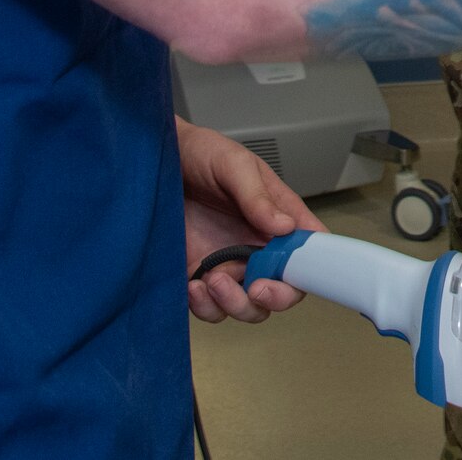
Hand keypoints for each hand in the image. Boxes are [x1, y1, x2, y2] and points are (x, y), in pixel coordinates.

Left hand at [177, 117, 324, 324]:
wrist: (152, 162)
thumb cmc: (200, 153)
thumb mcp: (233, 164)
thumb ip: (258, 196)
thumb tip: (284, 226)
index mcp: (277, 216)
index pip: (309, 251)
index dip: (309, 270)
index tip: (290, 274)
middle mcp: (257, 245)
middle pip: (284, 289)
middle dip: (274, 298)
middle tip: (256, 288)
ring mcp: (229, 263)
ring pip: (249, 306)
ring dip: (236, 304)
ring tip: (213, 281)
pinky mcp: (198, 276)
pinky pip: (211, 308)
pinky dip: (206, 307)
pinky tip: (193, 286)